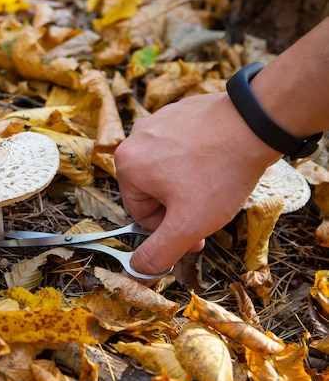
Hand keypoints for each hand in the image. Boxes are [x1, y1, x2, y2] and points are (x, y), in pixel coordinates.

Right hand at [114, 92, 281, 279]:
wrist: (254, 124)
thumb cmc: (219, 172)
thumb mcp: (188, 225)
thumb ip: (159, 252)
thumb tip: (138, 269)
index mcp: (127, 165)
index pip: (140, 213)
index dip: (169, 227)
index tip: (195, 228)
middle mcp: (135, 138)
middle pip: (153, 190)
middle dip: (180, 203)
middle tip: (208, 205)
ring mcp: (158, 121)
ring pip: (168, 168)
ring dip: (188, 182)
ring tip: (216, 180)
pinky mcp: (178, 111)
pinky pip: (181, 146)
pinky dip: (197, 157)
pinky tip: (218, 160)